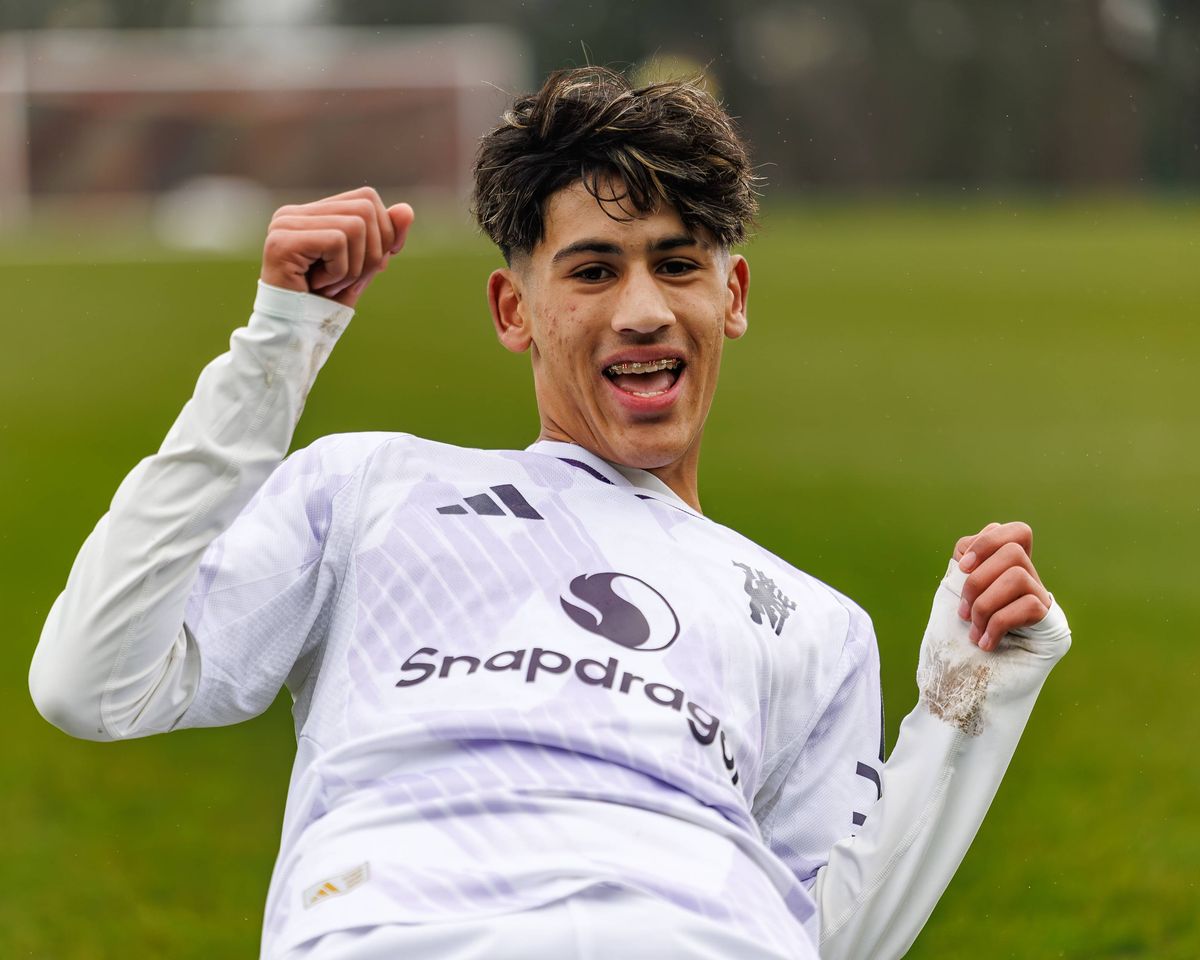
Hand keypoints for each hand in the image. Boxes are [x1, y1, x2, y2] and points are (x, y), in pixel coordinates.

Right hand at [260, 186, 414, 307]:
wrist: (292, 333)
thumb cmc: (325, 303)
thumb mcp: (364, 269)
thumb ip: (383, 239)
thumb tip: (406, 210)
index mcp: (312, 214)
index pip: (367, 199)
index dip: (386, 231)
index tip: (379, 264)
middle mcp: (295, 213)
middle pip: (365, 209)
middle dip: (371, 253)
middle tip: (349, 280)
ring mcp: (285, 224)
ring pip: (355, 226)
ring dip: (353, 267)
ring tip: (331, 285)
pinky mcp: (282, 241)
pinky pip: (337, 242)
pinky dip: (339, 272)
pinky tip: (318, 285)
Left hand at [953, 522, 1051, 652]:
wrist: (964, 683)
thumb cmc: (956, 638)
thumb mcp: (954, 595)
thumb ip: (966, 565)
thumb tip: (976, 542)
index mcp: (1008, 572)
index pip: (1018, 533)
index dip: (988, 542)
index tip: (962, 567)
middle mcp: (1032, 583)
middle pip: (1014, 551)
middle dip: (978, 580)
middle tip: (963, 612)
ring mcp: (1045, 604)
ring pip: (1017, 576)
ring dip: (985, 605)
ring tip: (974, 631)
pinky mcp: (1053, 628)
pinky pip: (1028, 607)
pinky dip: (998, 624)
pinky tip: (986, 643)